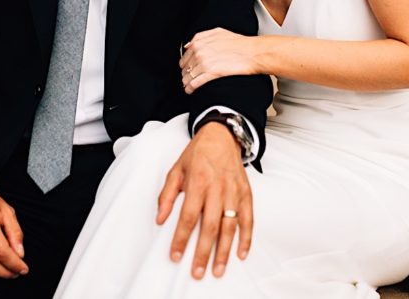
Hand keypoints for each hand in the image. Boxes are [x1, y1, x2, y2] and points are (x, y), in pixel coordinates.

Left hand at [156, 122, 252, 278]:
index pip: (188, 216)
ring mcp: (234, 191)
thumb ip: (167, 195)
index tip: (176, 255)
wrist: (221, 136)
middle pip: (210, 226)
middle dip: (203, 252)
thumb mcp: (176, 170)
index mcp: (197, 182)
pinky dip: (246, 237)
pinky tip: (241, 253)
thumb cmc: (197, 154)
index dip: (182, 238)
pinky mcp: (246, 193)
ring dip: (224, 251)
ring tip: (217, 269)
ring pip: (230, 226)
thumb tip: (160, 218)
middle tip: (197, 271)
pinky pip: (248, 219)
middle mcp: (217, 188)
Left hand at [180, 28, 259, 93]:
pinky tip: (190, 90)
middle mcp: (199, 51)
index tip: (188, 68)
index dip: (186, 63)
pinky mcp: (210, 73)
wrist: (252, 52)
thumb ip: (202, 37)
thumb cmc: (239, 43)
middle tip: (189, 77)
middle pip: (184, 67)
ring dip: (187, 82)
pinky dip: (190, 88)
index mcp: (199, 41)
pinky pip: (194, 84)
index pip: (185, 56)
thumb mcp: (218, 32)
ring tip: (189, 86)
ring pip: (187, 76)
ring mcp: (204, 62)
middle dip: (186, 73)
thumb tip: (189, 44)